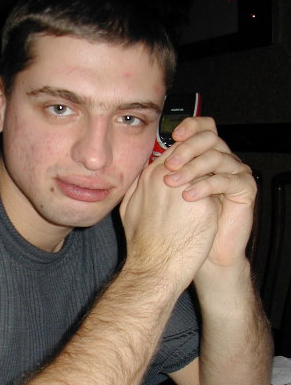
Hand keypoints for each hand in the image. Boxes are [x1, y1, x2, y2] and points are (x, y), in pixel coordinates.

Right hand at [119, 151, 219, 290]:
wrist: (155, 268)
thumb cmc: (142, 245)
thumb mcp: (129, 209)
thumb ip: (138, 188)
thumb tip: (143, 179)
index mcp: (149, 177)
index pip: (174, 153)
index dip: (185, 158)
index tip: (192, 169)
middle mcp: (168, 177)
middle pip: (192, 155)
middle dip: (201, 161)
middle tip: (207, 175)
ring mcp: (188, 188)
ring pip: (207, 170)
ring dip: (212, 178)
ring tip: (214, 192)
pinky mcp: (205, 204)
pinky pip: (216, 191)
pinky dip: (219, 196)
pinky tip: (218, 209)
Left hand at [161, 117, 255, 269]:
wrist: (196, 256)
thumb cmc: (176, 228)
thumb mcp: (158, 197)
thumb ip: (153, 175)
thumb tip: (140, 158)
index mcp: (199, 158)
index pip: (198, 130)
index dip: (187, 128)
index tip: (172, 135)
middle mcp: (217, 161)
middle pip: (209, 138)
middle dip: (188, 147)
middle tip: (169, 164)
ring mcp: (232, 173)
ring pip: (218, 157)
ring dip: (193, 167)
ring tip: (173, 183)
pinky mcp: (244, 189)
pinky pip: (228, 179)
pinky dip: (206, 186)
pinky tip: (188, 196)